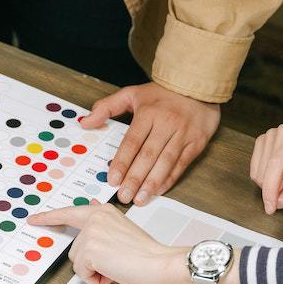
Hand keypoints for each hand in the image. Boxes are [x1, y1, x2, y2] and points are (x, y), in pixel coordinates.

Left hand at [29, 202, 189, 283]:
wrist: (160, 263)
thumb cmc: (148, 253)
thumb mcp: (123, 229)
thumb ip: (104, 222)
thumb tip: (91, 206)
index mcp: (103, 211)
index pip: (69, 212)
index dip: (49, 217)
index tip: (34, 219)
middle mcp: (95, 218)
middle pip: (75, 248)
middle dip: (91, 262)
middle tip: (116, 263)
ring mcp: (90, 234)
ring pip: (78, 262)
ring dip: (95, 271)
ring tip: (118, 266)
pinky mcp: (89, 251)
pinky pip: (82, 273)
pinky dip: (97, 279)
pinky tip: (114, 272)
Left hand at [80, 82, 219, 205]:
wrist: (197, 84)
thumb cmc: (162, 93)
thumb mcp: (132, 93)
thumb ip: (107, 107)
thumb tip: (85, 122)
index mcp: (149, 113)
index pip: (132, 142)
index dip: (122, 162)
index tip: (113, 179)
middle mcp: (166, 124)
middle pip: (148, 155)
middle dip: (135, 178)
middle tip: (124, 196)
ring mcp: (183, 134)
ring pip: (165, 162)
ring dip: (152, 183)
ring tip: (140, 199)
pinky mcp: (196, 142)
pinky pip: (181, 164)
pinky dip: (170, 178)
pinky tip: (159, 190)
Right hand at [250, 122, 282, 213]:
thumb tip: (278, 202)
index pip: (276, 164)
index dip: (270, 188)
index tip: (270, 207)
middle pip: (265, 170)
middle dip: (274, 189)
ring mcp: (271, 135)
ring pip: (258, 171)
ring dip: (270, 183)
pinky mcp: (263, 140)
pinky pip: (255, 167)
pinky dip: (265, 177)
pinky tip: (279, 175)